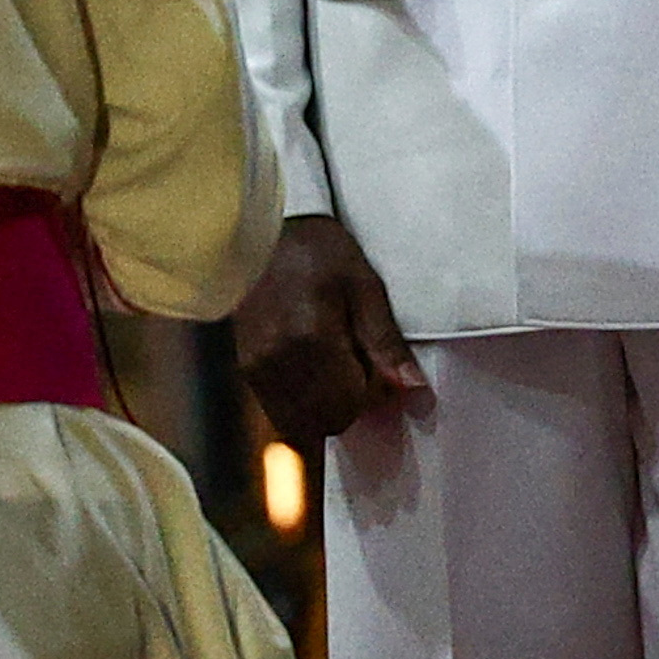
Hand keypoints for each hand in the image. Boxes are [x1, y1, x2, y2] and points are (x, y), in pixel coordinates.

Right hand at [235, 214, 432, 447]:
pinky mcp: (246, 369)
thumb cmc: (314, 251)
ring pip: (301, 423)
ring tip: (332, 366)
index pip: (352, 403)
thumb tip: (412, 386)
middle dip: (350, 403)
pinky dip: (301, 403)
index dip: (373, 393)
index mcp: (313, 339)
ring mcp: (257, 368)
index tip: (376, 365)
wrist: (258, 235)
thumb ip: (384, 341)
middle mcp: (279, 361)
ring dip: (324, 407)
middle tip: (357, 364)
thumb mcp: (363, 284)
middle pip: (327, 420)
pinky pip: (279, 411)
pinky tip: (310, 370)